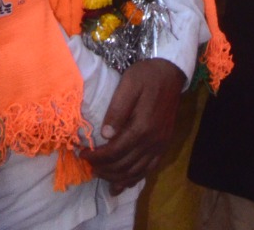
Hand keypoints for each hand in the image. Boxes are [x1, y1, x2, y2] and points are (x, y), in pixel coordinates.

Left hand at [80, 57, 184, 194]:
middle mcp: (152, 140)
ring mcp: (160, 144)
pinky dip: (134, 178)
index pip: (114, 151)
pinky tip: (122, 181)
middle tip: (88, 164)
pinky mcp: (164, 144)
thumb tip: (106, 134)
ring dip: (115, 177)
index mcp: (142, 126)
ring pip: (135, 172)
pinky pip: (149, 169)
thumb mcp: (129, 84)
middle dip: (102, 169)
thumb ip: (117, 109)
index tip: (82, 154)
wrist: (172, 72)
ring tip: (100, 173)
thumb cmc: (147, 75)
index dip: (96, 157)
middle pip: (123, 166)